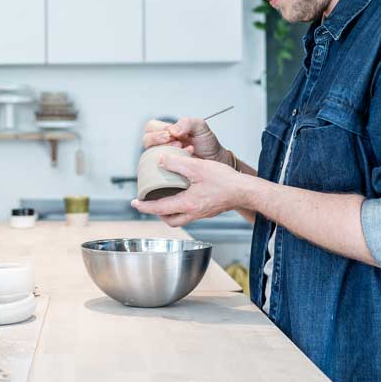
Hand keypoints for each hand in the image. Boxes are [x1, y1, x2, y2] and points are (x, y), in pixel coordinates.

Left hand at [131, 152, 250, 226]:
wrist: (246, 190)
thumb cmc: (225, 180)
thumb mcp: (197, 167)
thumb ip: (177, 163)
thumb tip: (160, 161)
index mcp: (188, 204)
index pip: (160, 208)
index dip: (145, 206)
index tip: (134, 203)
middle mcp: (194, 212)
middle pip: (170, 220)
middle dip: (157, 214)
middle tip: (149, 204)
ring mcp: (202, 213)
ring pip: (180, 219)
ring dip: (169, 212)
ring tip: (163, 200)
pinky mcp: (209, 211)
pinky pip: (190, 214)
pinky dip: (181, 208)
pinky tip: (183, 195)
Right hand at [142, 116, 227, 163]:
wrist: (215, 160)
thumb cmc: (206, 143)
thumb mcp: (200, 126)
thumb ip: (187, 122)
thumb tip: (172, 131)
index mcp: (166, 131)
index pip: (150, 127)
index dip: (158, 130)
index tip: (171, 133)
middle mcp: (161, 144)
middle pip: (146, 140)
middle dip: (159, 140)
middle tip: (175, 142)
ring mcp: (163, 157)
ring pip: (150, 154)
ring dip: (165, 151)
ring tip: (181, 149)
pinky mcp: (166, 169)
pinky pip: (158, 167)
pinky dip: (171, 162)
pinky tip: (185, 158)